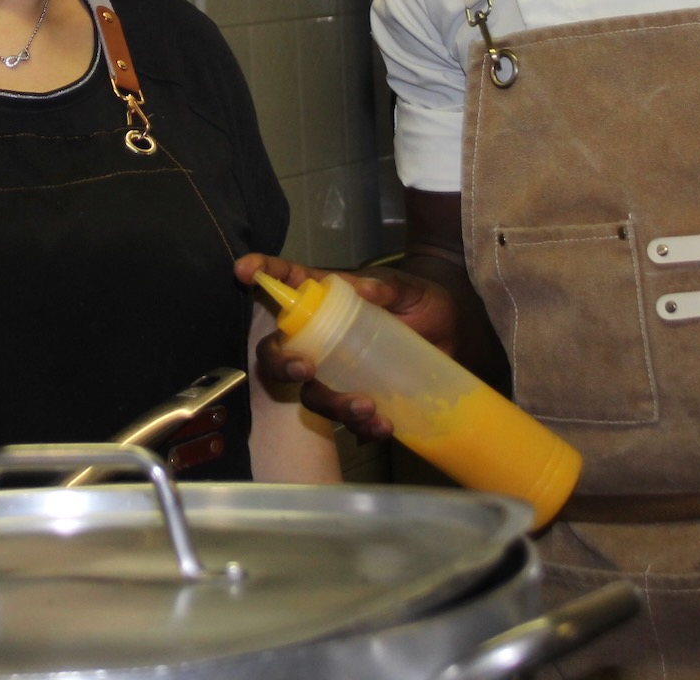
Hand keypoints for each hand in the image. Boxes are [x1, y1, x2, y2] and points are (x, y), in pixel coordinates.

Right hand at [234, 252, 458, 441]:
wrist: (456, 336)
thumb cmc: (424, 302)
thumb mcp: (409, 289)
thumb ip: (387, 287)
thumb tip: (364, 289)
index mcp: (328, 301)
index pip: (287, 284)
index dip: (262, 274)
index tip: (244, 271)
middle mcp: (322, 338)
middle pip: (278, 354)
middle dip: (282, 364)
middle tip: (306, 369)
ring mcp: (337, 373)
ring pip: (310, 395)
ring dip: (331, 404)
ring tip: (366, 408)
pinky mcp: (359, 400)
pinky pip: (347, 422)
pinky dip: (361, 428)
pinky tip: (383, 427)